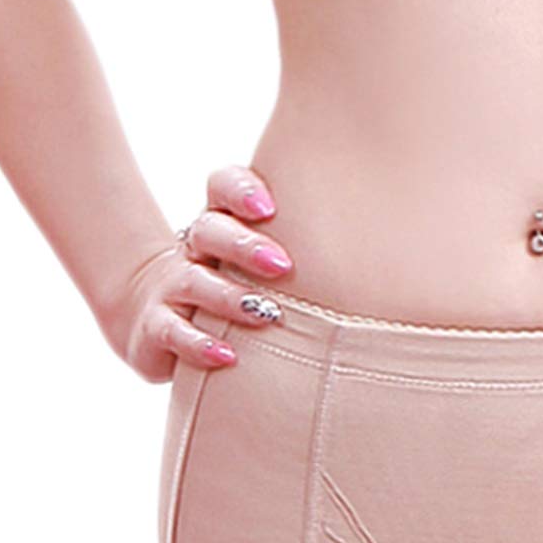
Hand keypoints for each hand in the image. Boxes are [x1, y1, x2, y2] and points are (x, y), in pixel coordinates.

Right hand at [97, 165, 293, 381]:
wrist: (152, 319)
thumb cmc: (230, 289)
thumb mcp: (261, 267)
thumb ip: (304, 251)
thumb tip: (390, 248)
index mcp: (220, 226)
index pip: (220, 187)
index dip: (240, 191)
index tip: (270, 206)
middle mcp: (193, 251)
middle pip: (209, 230)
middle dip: (245, 245)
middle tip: (283, 265)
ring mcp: (172, 288)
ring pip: (195, 281)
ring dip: (230, 296)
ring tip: (266, 314)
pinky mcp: (157, 328)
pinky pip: (174, 331)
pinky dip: (199, 344)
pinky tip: (227, 355)